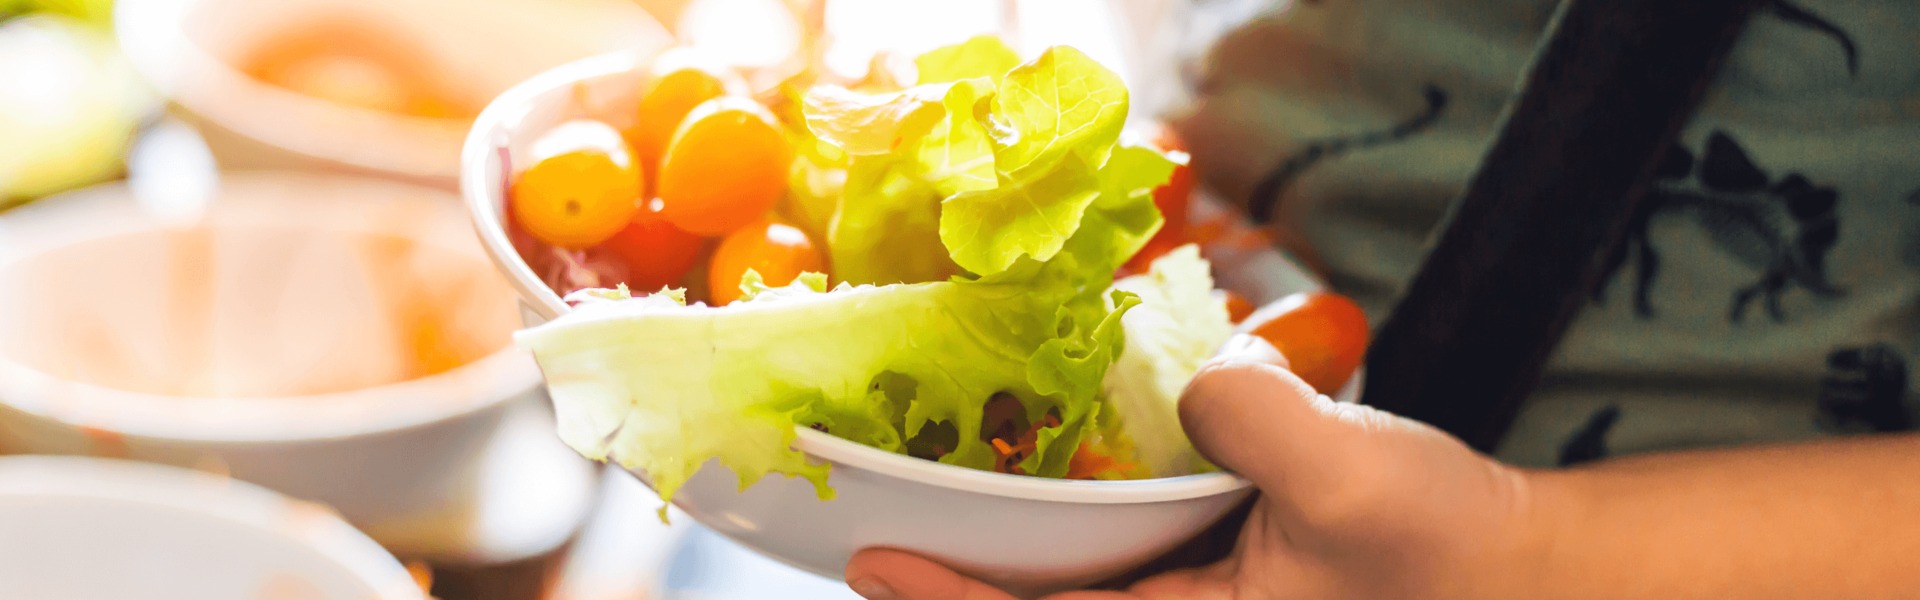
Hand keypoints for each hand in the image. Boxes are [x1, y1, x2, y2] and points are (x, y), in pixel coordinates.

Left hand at [843, 334, 1543, 599]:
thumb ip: (1257, 421)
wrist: (1529, 573)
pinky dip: (1083, 531)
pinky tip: (1057, 484)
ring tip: (943, 506)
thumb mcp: (1352, 478)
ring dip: (1015, 561)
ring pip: (1082, 593)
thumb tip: (1194, 383)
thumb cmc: (1450, 551)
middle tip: (874, 533)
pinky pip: (1130, 568)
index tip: (870, 563)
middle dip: (963, 584)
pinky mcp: (1227, 587)